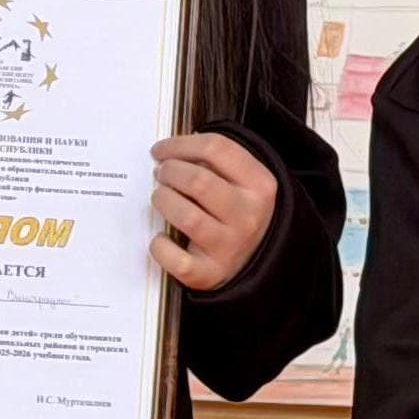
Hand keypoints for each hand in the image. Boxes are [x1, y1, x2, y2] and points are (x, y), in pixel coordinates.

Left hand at [151, 133, 278, 295]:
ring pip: (187, 216)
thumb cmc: (238, 212)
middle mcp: (248, 215)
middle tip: (161, 173)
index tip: (162, 150)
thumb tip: (171, 152)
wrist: (257, 258)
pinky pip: (178, 260)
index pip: (216, 149)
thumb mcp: (243, 181)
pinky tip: (161, 238)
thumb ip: (215, 162)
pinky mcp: (210, 273)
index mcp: (259, 184)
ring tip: (160, 197)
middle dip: (169, 171)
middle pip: (198, 181)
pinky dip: (161, 247)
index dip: (179, 144)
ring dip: (163, 200)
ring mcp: (230, 246)